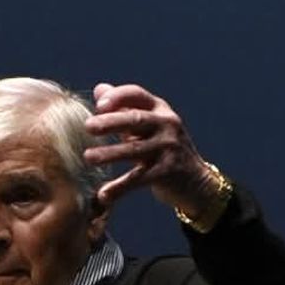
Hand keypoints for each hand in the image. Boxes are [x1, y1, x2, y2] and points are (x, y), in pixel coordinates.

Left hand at [83, 82, 217, 215]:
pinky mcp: (168, 172)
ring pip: (135, 150)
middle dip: (111, 122)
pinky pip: (139, 179)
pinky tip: (103, 194)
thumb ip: (124, 107)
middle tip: (88, 126)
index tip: (99, 105)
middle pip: (135, 119)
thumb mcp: (147, 124)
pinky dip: (120, 187)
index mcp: (158, 109)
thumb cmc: (162, 147)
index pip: (137, 94)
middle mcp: (166, 124)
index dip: (118, 97)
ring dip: (110, 153)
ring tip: (88, 157)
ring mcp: (169, 148)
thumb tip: (99, 89)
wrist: (196, 179)